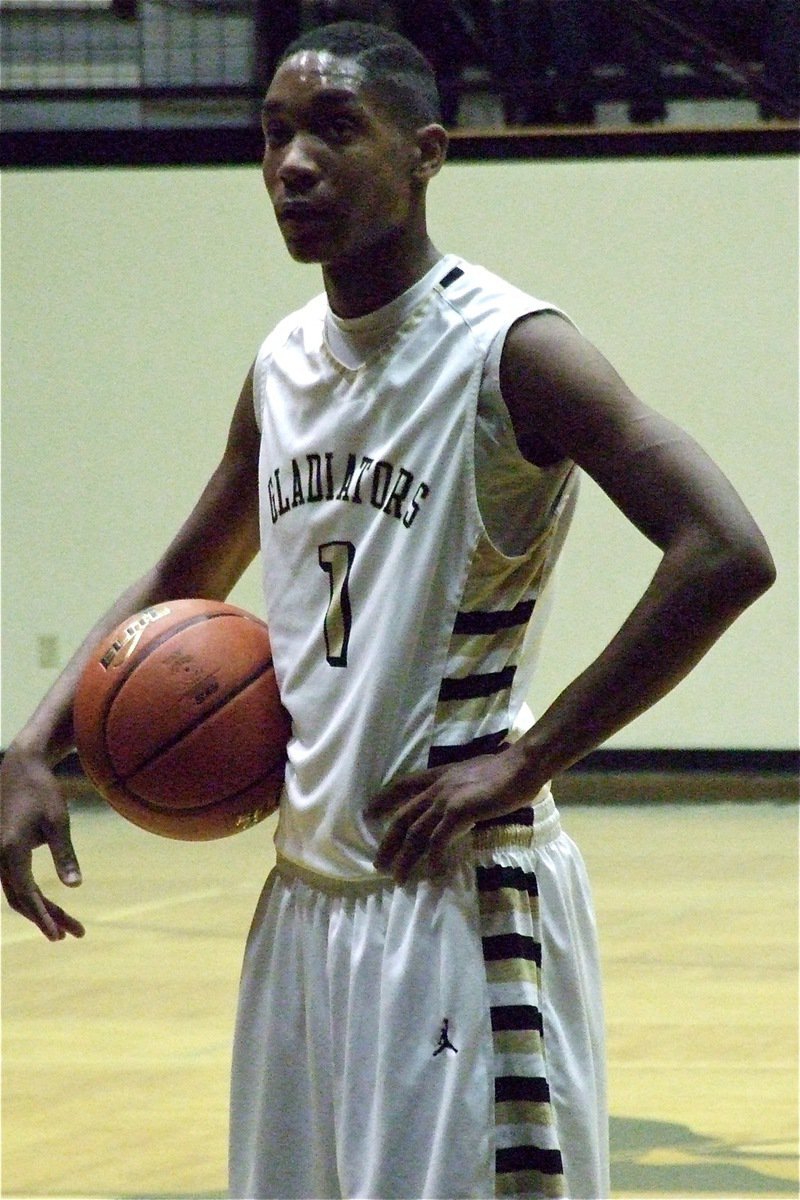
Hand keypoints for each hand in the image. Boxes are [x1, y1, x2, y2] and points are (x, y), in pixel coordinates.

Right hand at [0, 749, 84, 941]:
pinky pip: (15, 882)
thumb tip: (75, 886)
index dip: (43, 917)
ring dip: (40, 910)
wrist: (21, 765)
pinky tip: (51, 906)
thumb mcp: (58, 821)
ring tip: (68, 927)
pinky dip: (33, 896)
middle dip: (46, 918)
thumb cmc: (42, 791)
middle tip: (71, 934)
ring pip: (17, 893)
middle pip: (20, 899)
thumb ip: (65, 855)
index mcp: (10, 851)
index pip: (26, 895)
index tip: (59, 935)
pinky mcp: (3, 851)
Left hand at [366, 744, 532, 882]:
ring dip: (405, 859)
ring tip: (398, 878)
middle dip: (388, 843)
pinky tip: (433, 876)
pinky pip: (440, 841)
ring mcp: (446, 800)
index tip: (369, 812)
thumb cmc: (504, 769)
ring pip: (416, 834)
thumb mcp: (471, 773)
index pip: (402, 785)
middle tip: (378, 863)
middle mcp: (437, 787)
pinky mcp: (459, 812)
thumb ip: (459, 786)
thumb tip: (458, 799)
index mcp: (439, 775)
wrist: (521, 765)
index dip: (383, 799)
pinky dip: (434, 860)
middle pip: (403, 818)